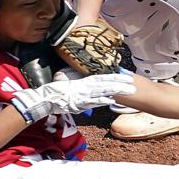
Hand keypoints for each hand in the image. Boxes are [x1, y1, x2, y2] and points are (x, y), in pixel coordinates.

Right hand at [11, 73, 136, 121]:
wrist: (44, 99)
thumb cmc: (57, 95)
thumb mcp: (74, 91)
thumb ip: (85, 93)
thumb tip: (97, 97)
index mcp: (84, 82)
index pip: (103, 78)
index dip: (115, 76)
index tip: (127, 76)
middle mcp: (85, 86)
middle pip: (106, 83)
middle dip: (120, 83)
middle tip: (133, 83)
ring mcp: (82, 94)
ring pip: (102, 91)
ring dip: (115, 90)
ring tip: (128, 90)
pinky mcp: (78, 102)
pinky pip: (91, 101)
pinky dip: (101, 101)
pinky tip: (111, 100)